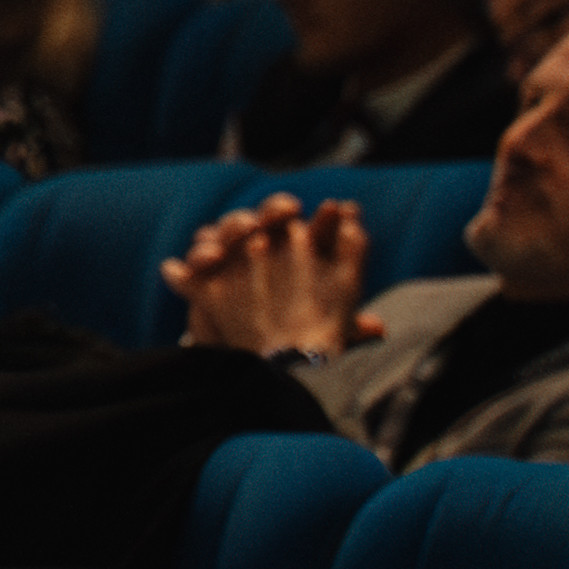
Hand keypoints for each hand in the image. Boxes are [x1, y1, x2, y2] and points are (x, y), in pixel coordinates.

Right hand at [163, 196, 376, 358]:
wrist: (262, 359)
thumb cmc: (300, 335)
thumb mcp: (327, 332)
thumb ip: (347, 329)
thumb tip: (380, 328)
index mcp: (290, 246)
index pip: (290, 219)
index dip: (291, 211)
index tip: (298, 210)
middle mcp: (258, 244)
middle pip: (256, 220)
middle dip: (260, 216)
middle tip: (265, 222)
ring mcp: (229, 258)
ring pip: (222, 233)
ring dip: (225, 232)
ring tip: (228, 246)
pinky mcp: (202, 280)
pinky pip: (191, 266)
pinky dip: (188, 264)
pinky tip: (191, 267)